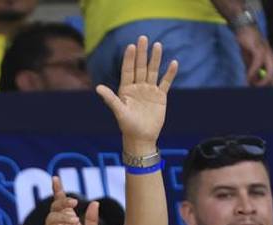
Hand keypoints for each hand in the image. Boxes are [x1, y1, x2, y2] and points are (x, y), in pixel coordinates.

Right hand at [39, 176, 98, 224]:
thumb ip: (92, 221)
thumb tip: (95, 202)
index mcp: (65, 222)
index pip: (59, 203)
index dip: (57, 190)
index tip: (56, 178)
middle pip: (54, 208)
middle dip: (63, 203)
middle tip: (74, 203)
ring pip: (51, 219)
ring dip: (63, 218)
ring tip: (75, 222)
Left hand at [95, 36, 176, 151]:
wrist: (142, 138)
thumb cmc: (127, 126)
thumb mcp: (119, 111)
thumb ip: (110, 98)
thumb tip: (98, 88)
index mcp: (126, 90)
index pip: (128, 70)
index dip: (130, 58)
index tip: (131, 46)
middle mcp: (137, 87)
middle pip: (140, 67)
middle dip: (142, 53)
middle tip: (143, 38)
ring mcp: (149, 91)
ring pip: (153, 71)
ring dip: (155, 59)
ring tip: (158, 45)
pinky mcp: (160, 96)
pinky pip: (165, 83)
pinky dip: (169, 74)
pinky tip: (173, 63)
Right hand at [235, 26, 272, 86]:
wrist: (245, 28)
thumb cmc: (248, 46)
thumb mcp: (251, 62)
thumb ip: (253, 73)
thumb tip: (252, 84)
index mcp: (272, 62)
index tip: (268, 92)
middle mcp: (272, 59)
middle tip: (262, 91)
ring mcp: (266, 54)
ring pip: (271, 72)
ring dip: (262, 82)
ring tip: (252, 85)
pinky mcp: (258, 49)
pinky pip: (258, 63)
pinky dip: (252, 73)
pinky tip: (246, 77)